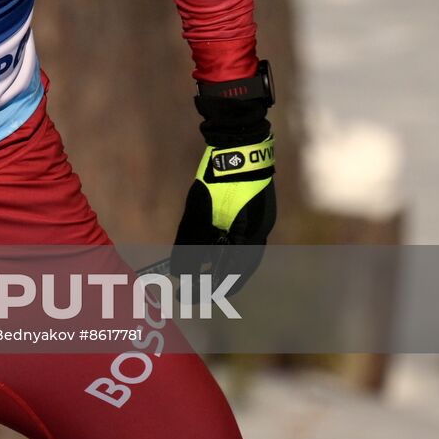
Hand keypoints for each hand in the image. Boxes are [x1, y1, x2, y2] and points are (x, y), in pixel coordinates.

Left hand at [172, 94, 275, 294]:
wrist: (239, 140)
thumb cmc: (219, 176)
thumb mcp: (199, 210)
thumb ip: (191, 242)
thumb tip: (179, 272)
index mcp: (250, 236)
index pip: (232, 273)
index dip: (213, 288)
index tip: (195, 298)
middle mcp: (259, 231)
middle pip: (238, 266)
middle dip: (217, 281)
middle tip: (195, 292)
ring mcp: (258, 218)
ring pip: (239, 251)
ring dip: (220, 264)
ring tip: (199, 274)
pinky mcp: (252, 207)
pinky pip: (239, 235)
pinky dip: (224, 246)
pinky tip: (209, 247)